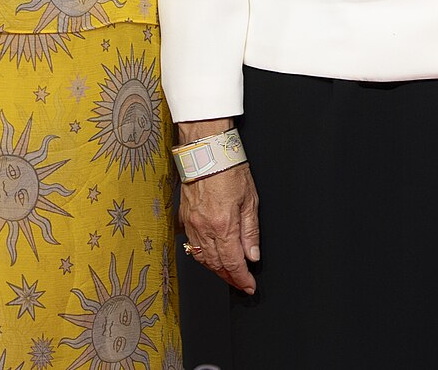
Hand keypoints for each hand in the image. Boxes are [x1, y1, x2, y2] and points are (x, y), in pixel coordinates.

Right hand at [177, 121, 259, 293]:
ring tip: (228, 275)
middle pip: (217, 264)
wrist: (206, 151)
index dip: (242, 278)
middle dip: (230, 278)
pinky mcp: (184, 218)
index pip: (233, 262)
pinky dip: (203, 257)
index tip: (249, 286)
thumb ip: (251, 231)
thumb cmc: (229, 168)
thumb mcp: (250, 199)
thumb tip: (252, 256)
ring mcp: (192, 224)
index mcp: (224, 225)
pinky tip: (211, 258)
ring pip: (203, 258)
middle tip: (241, 284)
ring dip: (216, 270)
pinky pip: (193, 246)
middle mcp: (205, 228)